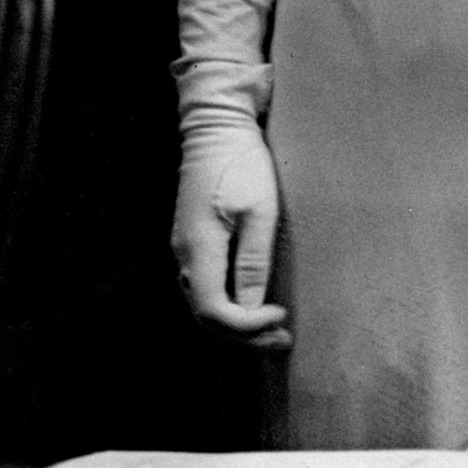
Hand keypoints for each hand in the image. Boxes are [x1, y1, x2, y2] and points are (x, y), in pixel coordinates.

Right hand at [171, 123, 291, 347]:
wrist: (217, 128)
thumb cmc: (242, 163)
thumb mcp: (258, 210)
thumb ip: (253, 262)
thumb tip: (250, 309)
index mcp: (199, 249)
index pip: (214, 312)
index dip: (246, 327)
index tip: (279, 317)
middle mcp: (184, 255)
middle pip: (206, 317)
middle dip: (244, 336)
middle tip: (283, 339)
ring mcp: (185, 249)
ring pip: (203, 305)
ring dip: (237, 324)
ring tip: (273, 329)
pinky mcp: (192, 242)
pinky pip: (205, 288)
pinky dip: (228, 306)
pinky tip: (253, 305)